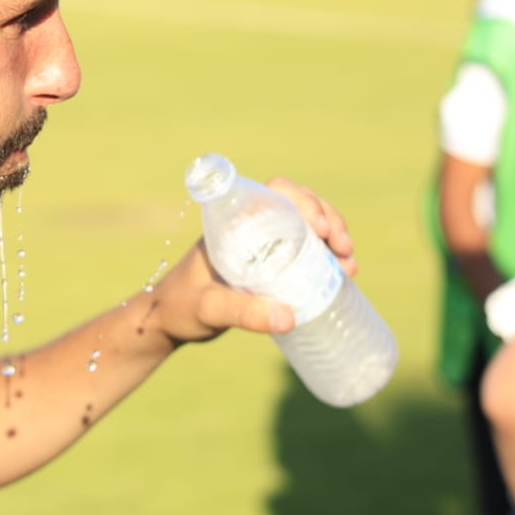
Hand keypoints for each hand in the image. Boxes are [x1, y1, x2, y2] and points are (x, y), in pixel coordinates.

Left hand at [154, 179, 356, 345]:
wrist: (164, 322)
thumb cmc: (178, 308)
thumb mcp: (209, 309)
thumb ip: (243, 313)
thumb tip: (290, 316)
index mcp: (233, 222)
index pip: (275, 192)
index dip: (305, 200)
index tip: (322, 229)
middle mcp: (250, 228)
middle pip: (298, 205)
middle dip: (329, 219)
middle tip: (344, 248)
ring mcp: (260, 246)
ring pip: (305, 226)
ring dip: (334, 236)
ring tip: (350, 264)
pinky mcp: (268, 267)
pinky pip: (304, 250)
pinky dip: (326, 256)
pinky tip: (343, 273)